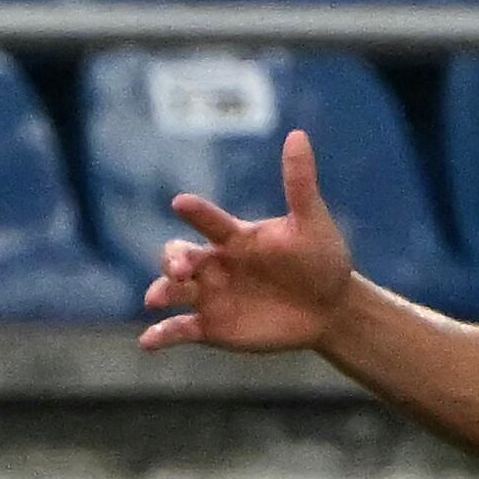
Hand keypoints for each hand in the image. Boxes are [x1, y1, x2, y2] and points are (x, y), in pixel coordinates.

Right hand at [139, 128, 357, 353]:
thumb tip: (298, 135)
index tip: (182, 203)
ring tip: (157, 301)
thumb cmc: (321, 260)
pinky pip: (179, 330)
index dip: (196, 213)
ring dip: (160, 292)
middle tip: (182, 269)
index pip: (208, 222)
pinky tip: (146, 343)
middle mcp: (214, 264)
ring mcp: (210, 295)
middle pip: (177, 256)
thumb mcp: (312, 223)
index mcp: (235, 238)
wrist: (331, 308)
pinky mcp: (211, 326)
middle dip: (173, 260)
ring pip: (172, 291)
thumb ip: (300, 183)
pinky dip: (160, 335)